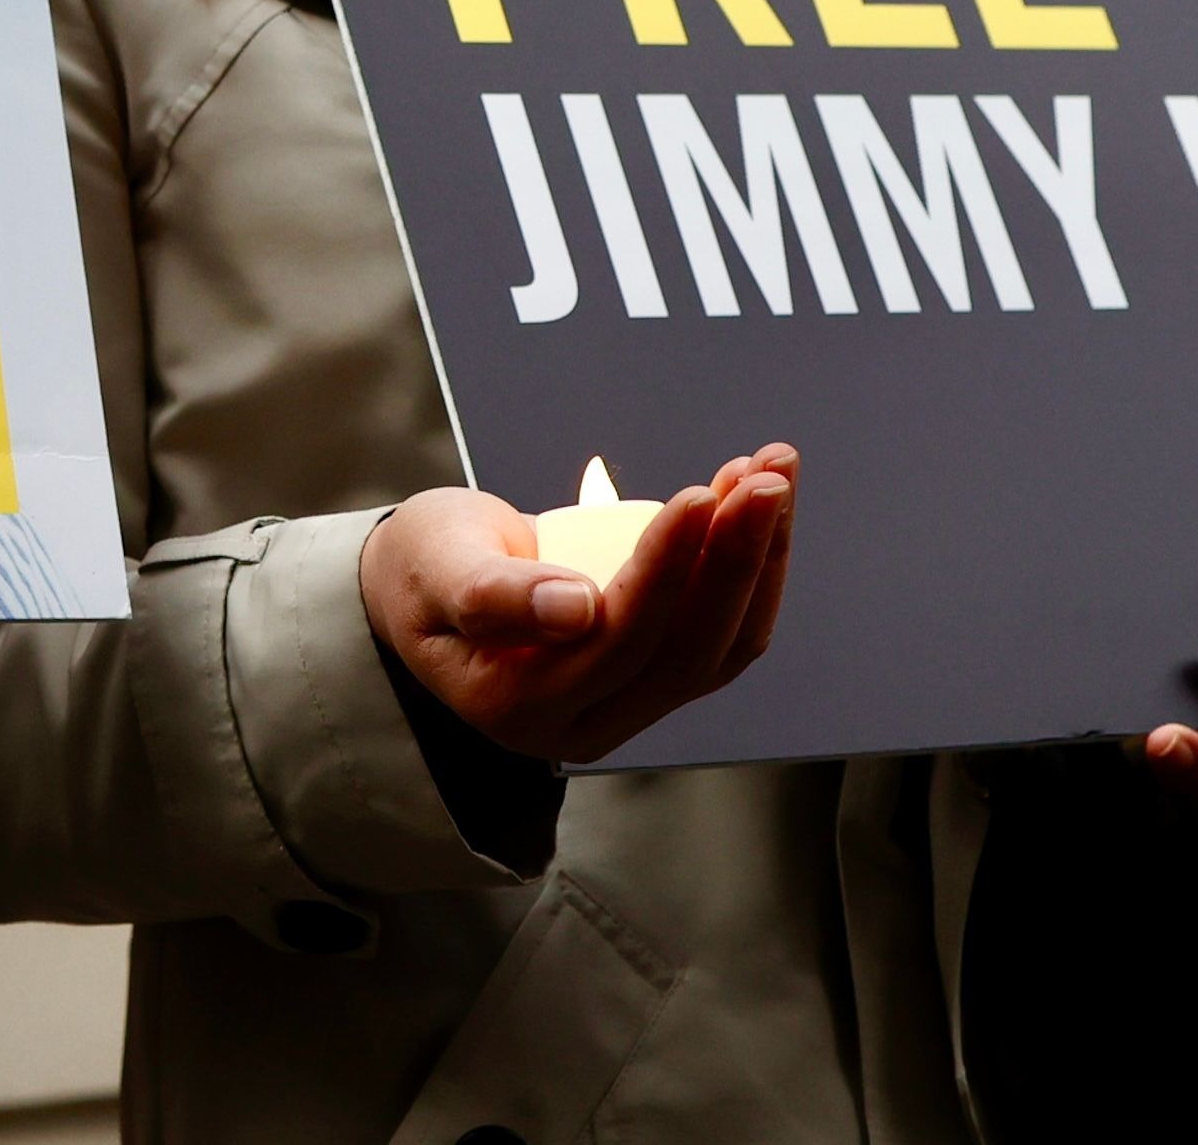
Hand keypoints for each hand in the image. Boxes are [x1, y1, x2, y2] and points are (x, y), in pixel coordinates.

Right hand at [361, 445, 798, 767]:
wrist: (430, 587)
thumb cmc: (424, 569)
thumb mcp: (436, 569)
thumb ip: (495, 595)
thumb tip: (576, 610)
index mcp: (520, 705)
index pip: (617, 641)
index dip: (666, 570)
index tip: (699, 495)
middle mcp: (583, 723)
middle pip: (685, 650)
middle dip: (735, 558)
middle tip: (765, 477)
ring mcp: (627, 707)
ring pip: (720, 647)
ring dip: (758, 559)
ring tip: (773, 474)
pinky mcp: (656, 679)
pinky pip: (723, 635)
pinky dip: (752, 569)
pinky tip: (762, 507)